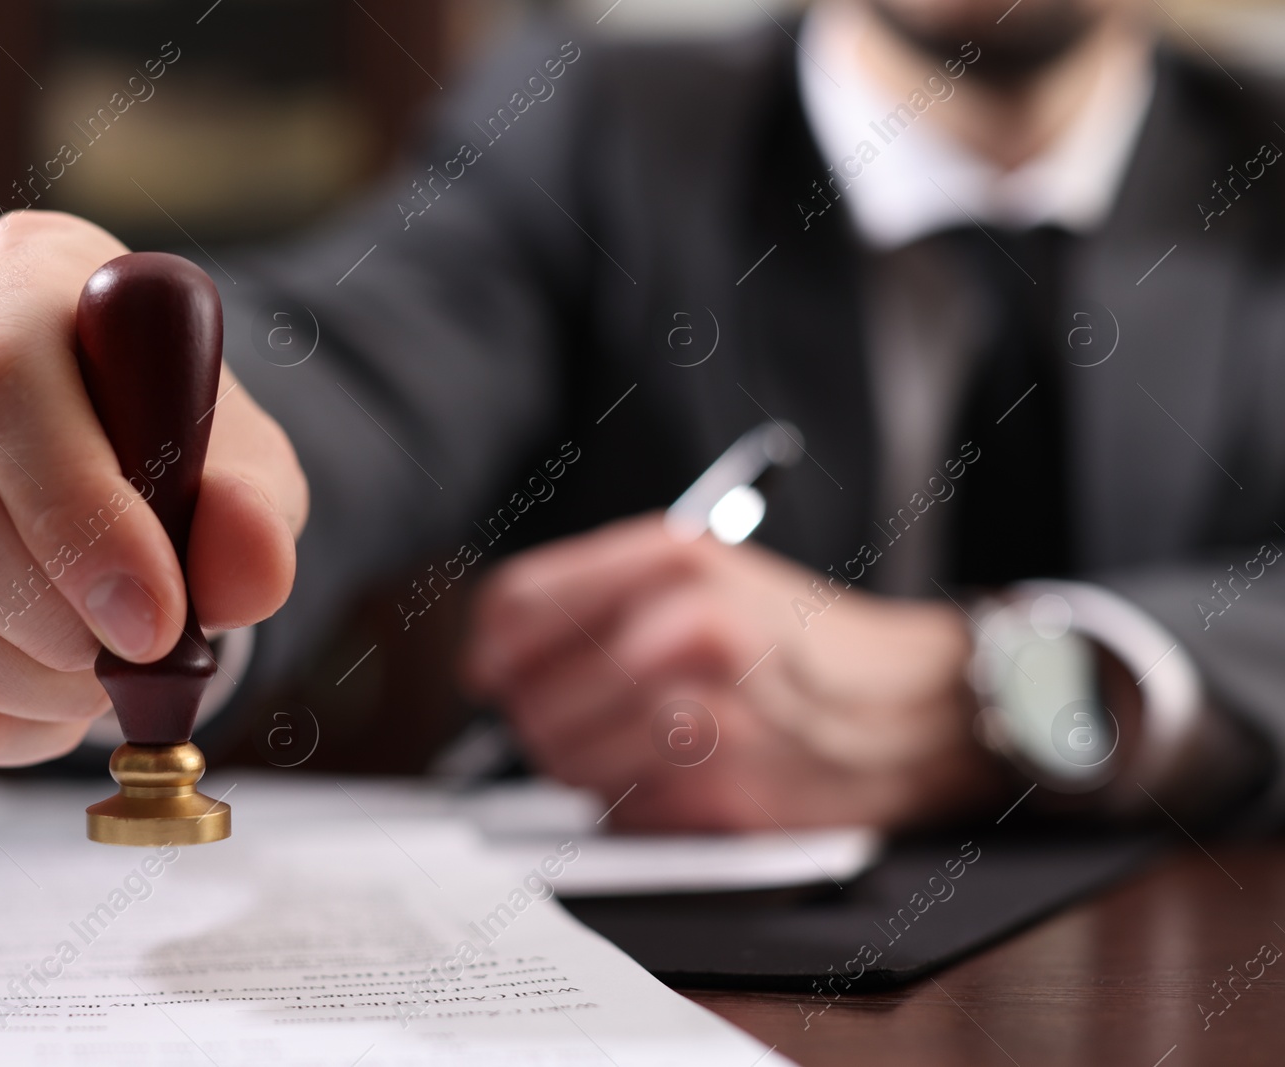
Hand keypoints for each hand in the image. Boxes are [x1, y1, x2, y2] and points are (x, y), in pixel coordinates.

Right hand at [0, 211, 306, 765]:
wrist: (117, 466)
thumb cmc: (179, 444)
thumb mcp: (246, 460)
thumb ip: (255, 508)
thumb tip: (248, 570)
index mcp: (19, 275)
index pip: (1, 384)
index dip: (77, 514)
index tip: (158, 618)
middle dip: (49, 614)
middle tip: (138, 658)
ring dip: (25, 676)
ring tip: (111, 675)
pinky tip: (58, 695)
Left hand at [463, 515, 1005, 830]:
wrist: (917, 705)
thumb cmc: (799, 638)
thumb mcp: (707, 573)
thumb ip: (596, 595)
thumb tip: (490, 658)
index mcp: (676, 559)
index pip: (519, 605)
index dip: (490, 647)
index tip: (490, 670)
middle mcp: (690, 628)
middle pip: (530, 694)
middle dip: (537, 715)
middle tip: (575, 714)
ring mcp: (711, 714)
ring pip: (565, 761)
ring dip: (583, 764)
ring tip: (640, 741)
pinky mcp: (728, 794)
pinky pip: (621, 811)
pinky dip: (633, 803)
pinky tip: (683, 772)